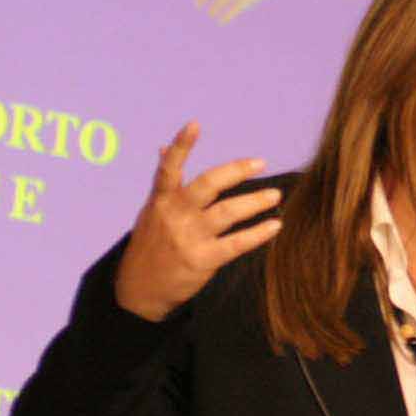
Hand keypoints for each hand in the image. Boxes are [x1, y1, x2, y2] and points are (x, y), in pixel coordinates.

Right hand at [115, 121, 281, 319]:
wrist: (140, 291)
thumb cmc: (149, 245)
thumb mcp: (151, 211)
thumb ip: (164, 181)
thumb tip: (163, 147)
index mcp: (162, 200)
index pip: (169, 168)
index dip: (181, 145)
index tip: (194, 124)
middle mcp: (176, 215)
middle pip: (208, 185)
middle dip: (236, 171)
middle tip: (260, 163)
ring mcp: (190, 237)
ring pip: (228, 212)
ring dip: (255, 202)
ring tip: (276, 196)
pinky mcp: (203, 260)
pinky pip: (236, 244)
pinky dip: (258, 234)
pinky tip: (274, 226)